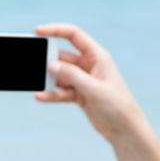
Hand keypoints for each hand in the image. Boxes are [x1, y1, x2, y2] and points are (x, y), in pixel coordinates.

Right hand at [34, 23, 147, 145]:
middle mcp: (89, 65)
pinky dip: (52, 94)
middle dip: (48, 60)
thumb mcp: (93, 89)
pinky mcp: (79, 95)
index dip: (55, 30)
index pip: (74, 35)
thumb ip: (72, 76)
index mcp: (97, 56)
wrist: (125, 130)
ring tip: (37, 85)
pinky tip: (41, 96)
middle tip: (35, 66)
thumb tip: (51, 65)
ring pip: (60, 75)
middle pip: (63, 56)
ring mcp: (83, 80)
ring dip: (49, 80)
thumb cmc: (117, 106)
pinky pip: (61, 91)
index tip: (38, 32)